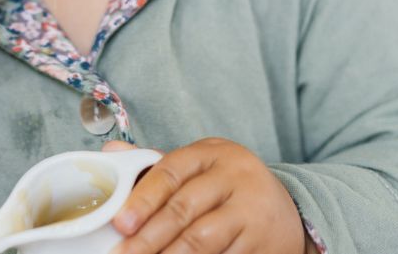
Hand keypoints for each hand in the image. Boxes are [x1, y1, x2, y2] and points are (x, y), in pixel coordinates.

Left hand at [103, 138, 313, 253]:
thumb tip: (110, 153)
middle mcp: (236, 178)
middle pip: (184, 210)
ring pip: (204, 241)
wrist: (287, 211)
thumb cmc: (225, 187)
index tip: (121, 224)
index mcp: (212, 153)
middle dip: (148, 237)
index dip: (142, 199)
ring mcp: (254, 212)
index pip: (169, 172)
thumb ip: (154, 165)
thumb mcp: (197, 167)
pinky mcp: (266, 244)